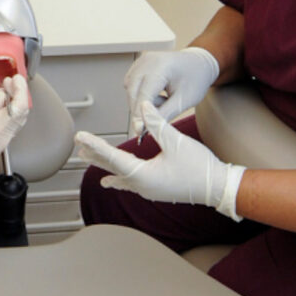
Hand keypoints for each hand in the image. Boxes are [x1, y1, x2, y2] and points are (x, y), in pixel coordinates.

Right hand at [0, 76, 30, 199]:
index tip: (16, 79)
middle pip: (23, 111)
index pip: (20, 105)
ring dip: (16, 101)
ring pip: (19, 118)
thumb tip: (0, 97)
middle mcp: (5, 135)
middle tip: (10, 82)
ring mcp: (4, 141)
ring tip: (6, 91)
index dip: (21, 89)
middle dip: (19, 93)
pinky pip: (12, 124)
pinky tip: (2, 105)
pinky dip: (11, 111)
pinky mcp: (0, 144)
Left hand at [75, 101, 245, 220]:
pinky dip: (117, 177)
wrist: (218, 188)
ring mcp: (147, 190)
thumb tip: (142, 105)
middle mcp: (141, 186)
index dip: (95, 144)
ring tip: (86, 157)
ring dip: (103, 164)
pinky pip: (129, 183)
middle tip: (77, 145)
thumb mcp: (176, 141)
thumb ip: (156, 123)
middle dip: (95, 155)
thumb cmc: (200, 167)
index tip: (80, 137)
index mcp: (143, 175)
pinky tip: (109, 181)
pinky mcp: (154, 190)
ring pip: (119, 175)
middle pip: (112, 167)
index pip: (112, 157)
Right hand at [124, 47, 219, 138]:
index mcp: (162, 66)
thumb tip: (146, 127)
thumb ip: (164, 114)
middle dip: (138, 110)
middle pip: (133, 91)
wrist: (199, 64)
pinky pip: (131, 84)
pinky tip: (156, 95)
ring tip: (163, 101)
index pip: (144, 94)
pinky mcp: (139, 64)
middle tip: (148, 125)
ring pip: (130, 88)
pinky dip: (139, 94)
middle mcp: (148, 60)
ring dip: (140, 102)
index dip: (140, 114)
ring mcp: (142, 61)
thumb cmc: (195, 80)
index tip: (139, 132)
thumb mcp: (183, 101)